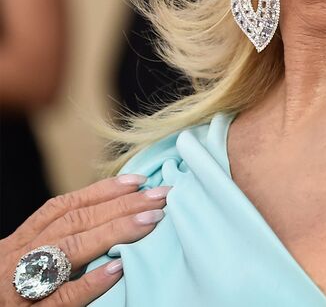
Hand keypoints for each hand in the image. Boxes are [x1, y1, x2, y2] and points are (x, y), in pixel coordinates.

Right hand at [1, 175, 168, 305]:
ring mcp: (20, 289)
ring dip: (113, 232)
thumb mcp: (25, 263)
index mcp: (16, 245)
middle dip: (120, 206)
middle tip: (160, 196)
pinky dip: (90, 282)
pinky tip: (119, 268)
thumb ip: (57, 243)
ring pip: (68, 251)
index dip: (100, 191)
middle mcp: (16, 260)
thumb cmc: (10, 296)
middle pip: (72, 223)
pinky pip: (62, 297)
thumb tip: (110, 218)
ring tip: (150, 220)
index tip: (139, 181)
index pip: (60, 208)